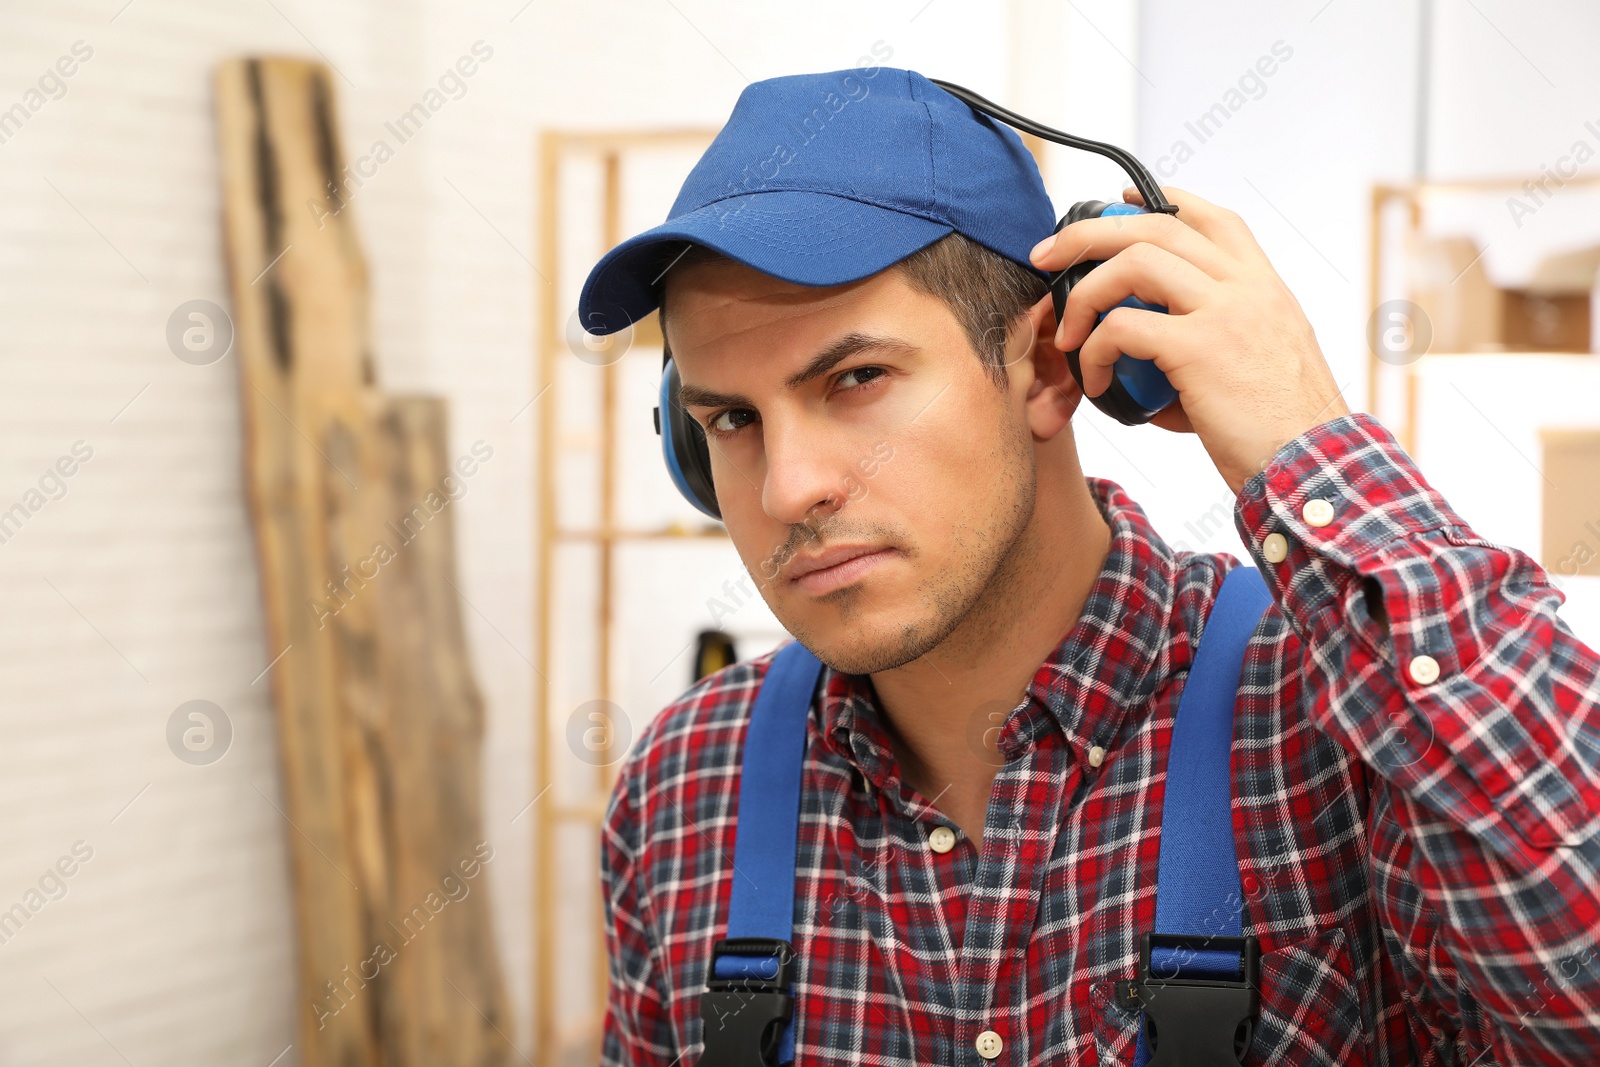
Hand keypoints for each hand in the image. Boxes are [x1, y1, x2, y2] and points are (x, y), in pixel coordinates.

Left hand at [1027, 184, 1350, 495]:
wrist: (1313, 465)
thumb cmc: (1281, 430)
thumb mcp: (1262, 366)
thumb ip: (1212, 347)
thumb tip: (1152, 371)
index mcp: (1265, 287)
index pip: (1214, 218)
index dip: (1162, 201)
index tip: (1118, 202)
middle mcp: (1248, 287)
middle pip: (1158, 226)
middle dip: (1090, 233)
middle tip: (1047, 256)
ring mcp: (1226, 312)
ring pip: (1135, 262)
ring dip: (1085, 294)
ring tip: (1066, 334)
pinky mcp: (1201, 348)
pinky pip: (1122, 327)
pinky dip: (1093, 351)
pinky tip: (1092, 381)